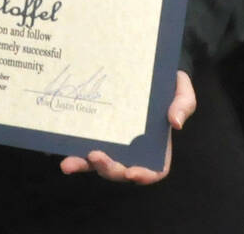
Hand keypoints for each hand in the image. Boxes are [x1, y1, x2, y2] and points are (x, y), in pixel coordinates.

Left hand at [58, 69, 193, 183]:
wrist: (147, 67)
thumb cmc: (168, 83)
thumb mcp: (182, 90)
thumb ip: (183, 104)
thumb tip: (176, 123)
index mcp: (157, 147)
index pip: (154, 170)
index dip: (145, 175)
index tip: (133, 173)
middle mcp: (133, 150)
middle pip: (121, 170)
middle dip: (108, 168)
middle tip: (97, 157)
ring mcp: (113, 143)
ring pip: (98, 163)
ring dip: (84, 166)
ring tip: (69, 164)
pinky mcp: (96, 132)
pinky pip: (84, 146)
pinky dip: (74, 154)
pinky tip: (60, 154)